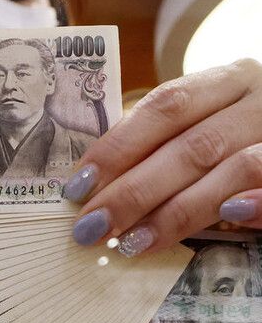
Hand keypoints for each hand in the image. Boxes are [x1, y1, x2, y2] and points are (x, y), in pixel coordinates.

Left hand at [65, 58, 261, 255]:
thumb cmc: (235, 135)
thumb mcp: (204, 124)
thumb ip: (163, 145)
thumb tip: (96, 188)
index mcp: (228, 80)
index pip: (165, 106)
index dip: (118, 147)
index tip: (78, 187)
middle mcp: (260, 100)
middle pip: (193, 145)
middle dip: (134, 192)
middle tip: (91, 228)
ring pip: (234, 170)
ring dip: (177, 212)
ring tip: (132, 243)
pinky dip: (256, 204)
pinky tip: (226, 218)